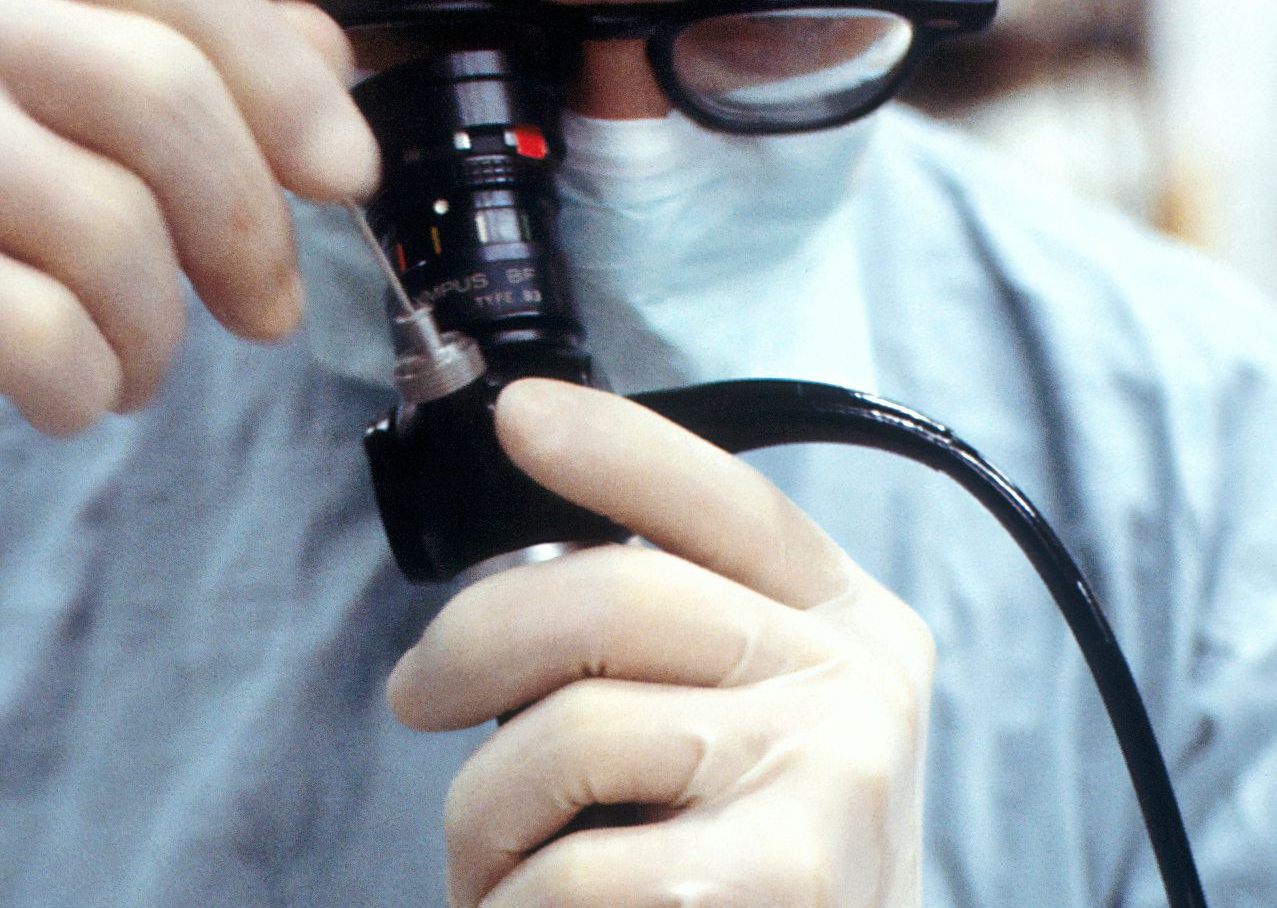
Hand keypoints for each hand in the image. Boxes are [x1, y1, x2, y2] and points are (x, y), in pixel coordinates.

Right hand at [0, 0, 376, 626]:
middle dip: (246, 226)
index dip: (285, 82)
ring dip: (156, 331)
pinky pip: (48, 332)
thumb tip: (331, 54)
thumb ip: (186, 67)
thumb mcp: (57, 122)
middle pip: (160, 94)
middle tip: (266, 308)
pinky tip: (62, 389)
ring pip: (114, 229)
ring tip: (128, 357)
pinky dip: (88, 386)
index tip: (347, 173)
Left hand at [388, 378, 935, 906]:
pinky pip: (572, 869)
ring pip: (572, 733)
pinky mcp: (782, 882)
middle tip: (415, 698)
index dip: (616, 447)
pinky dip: (511, 904)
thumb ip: (686, 645)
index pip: (729, 501)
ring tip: (486, 863)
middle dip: (472, 644)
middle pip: (616, 597)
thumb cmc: (760, 872)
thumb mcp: (764, 732)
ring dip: (482, 813)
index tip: (516, 417)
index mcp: (853, 626)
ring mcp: (830, 782)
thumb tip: (517, 589)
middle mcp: (861, 685)